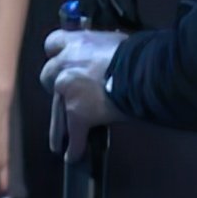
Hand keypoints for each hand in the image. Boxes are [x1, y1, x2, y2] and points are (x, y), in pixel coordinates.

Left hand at [41, 30, 128, 161]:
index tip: (60, 61)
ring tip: (57, 142)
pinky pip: (74, 132)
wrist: (147, 70)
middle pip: (49, 76)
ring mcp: (68, 89)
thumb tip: (110, 58)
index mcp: (77, 42)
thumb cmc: (141, 54)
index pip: (54, 43)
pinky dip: (75, 146)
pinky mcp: (78, 111)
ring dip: (58, 125)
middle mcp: (65, 63)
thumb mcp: (117, 44)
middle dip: (56, 87)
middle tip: (65, 98)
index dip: (57, 54)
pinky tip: (73, 156)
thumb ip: (104, 52)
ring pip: (57, 109)